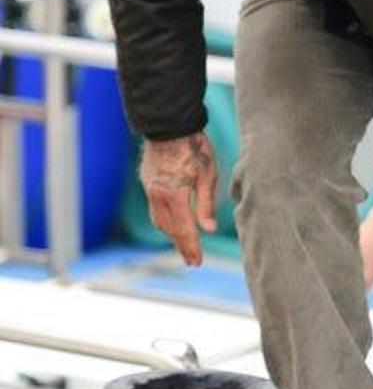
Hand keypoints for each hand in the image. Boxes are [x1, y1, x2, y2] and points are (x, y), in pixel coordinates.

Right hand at [140, 132, 217, 265]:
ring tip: (184, 246)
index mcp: (175, 195)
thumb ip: (206, 205)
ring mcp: (150, 189)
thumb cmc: (194, 147)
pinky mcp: (148, 182)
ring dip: (171, 235)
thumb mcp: (208, 175)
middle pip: (170, 229)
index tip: (196, 262)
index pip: (185, 229)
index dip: (191, 247)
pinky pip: (155, 209)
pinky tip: (172, 225)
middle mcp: (158, 195)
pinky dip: (164, 221)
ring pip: (159, 221)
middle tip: (192, 261)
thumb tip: (209, 230)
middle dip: (181, 246)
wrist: (168, 125)